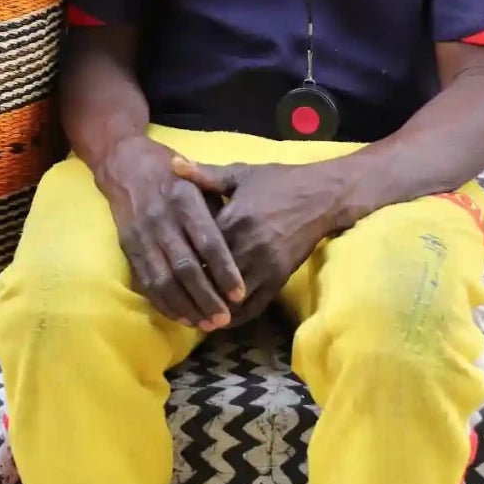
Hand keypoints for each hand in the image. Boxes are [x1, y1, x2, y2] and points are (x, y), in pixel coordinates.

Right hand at [94, 136, 245, 330]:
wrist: (126, 163)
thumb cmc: (174, 175)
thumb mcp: (201, 181)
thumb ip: (220, 211)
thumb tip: (244, 245)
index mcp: (185, 200)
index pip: (208, 242)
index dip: (224, 270)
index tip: (240, 293)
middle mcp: (163, 219)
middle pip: (186, 267)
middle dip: (206, 297)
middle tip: (225, 319)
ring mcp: (143, 235)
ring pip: (164, 280)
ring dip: (185, 306)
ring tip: (206, 323)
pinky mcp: (129, 247)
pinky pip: (146, 281)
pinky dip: (164, 302)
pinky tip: (181, 316)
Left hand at [170, 159, 338, 324]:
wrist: (321, 196)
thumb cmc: (277, 182)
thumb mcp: (240, 173)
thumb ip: (204, 174)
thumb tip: (172, 164)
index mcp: (234, 219)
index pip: (199, 248)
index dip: (179, 261)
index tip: (161, 267)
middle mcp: (249, 246)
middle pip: (212, 278)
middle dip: (191, 290)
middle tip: (170, 299)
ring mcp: (266, 266)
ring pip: (231, 298)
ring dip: (211, 308)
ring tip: (190, 315)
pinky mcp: (280, 279)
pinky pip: (255, 306)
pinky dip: (236, 316)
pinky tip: (220, 320)